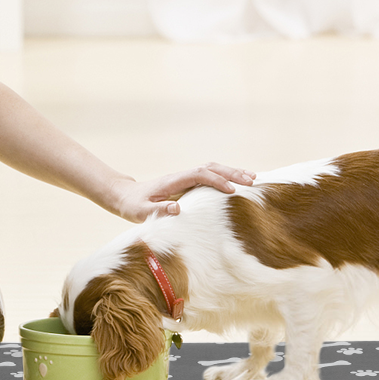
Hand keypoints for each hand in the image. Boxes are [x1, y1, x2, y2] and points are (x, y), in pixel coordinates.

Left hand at [112, 163, 255, 222]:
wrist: (126, 196)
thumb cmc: (133, 205)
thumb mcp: (141, 211)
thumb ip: (157, 211)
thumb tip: (177, 209)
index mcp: (173, 181)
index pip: (199, 175)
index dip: (216, 180)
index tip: (232, 190)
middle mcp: (181, 176)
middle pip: (210, 168)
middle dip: (231, 173)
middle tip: (252, 181)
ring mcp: (185, 179)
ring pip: (212, 170)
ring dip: (231, 172)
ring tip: (253, 179)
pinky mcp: (187, 184)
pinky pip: (210, 177)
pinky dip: (226, 177)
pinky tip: (238, 183)